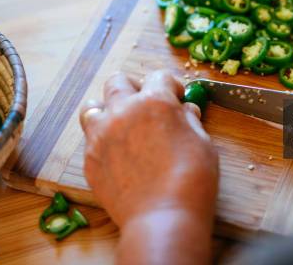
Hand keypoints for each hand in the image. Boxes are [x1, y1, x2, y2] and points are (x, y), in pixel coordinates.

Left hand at [80, 70, 217, 263]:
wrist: (163, 216)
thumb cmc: (192, 179)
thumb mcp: (202, 142)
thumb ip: (189, 120)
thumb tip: (184, 110)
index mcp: (155, 101)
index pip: (159, 76)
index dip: (170, 85)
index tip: (175, 96)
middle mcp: (123, 111)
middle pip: (118, 81)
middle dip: (134, 87)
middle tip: (146, 104)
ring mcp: (101, 135)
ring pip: (93, 106)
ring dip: (108, 109)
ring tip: (122, 124)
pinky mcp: (90, 159)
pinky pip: (90, 139)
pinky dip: (103, 140)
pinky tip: (118, 154)